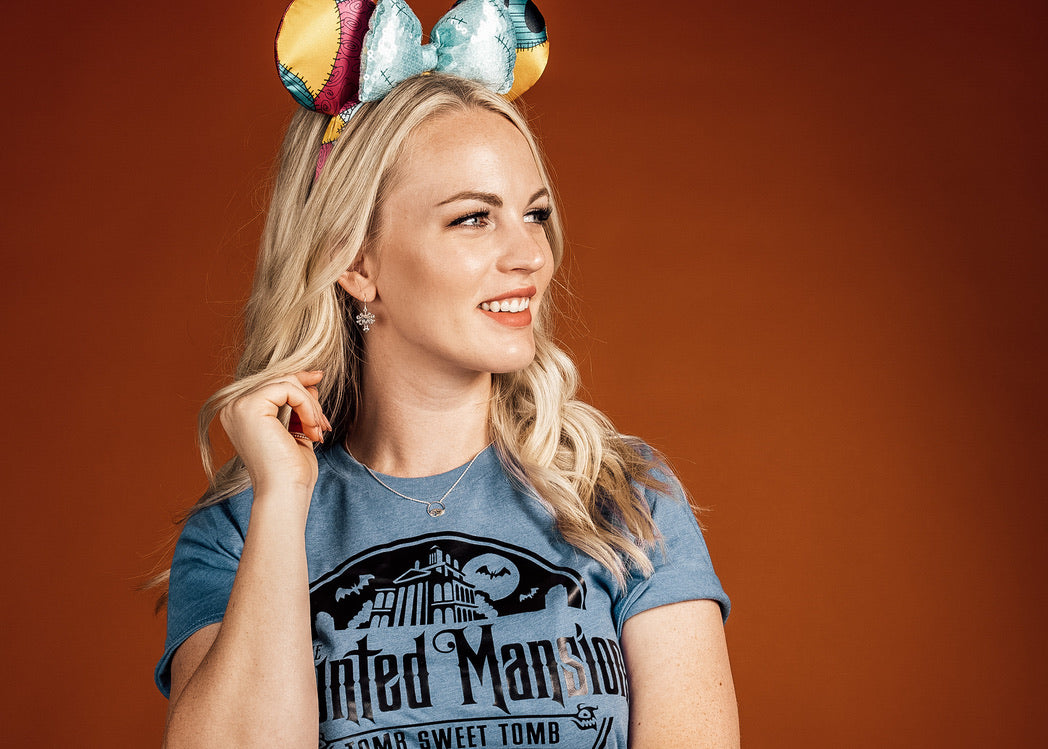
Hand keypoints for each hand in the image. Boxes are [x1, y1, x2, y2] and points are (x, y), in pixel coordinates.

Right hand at [219, 370, 330, 499]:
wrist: (284, 492)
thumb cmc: (291, 470)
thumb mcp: (296, 429)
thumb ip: (298, 405)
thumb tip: (311, 382)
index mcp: (240, 413)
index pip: (272, 385)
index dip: (299, 382)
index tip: (319, 379)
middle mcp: (233, 407)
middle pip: (280, 380)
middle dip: (309, 398)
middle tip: (324, 424)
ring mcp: (239, 406)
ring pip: (287, 383)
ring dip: (311, 406)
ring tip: (318, 431)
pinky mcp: (250, 406)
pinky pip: (288, 389)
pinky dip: (307, 407)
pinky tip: (311, 430)